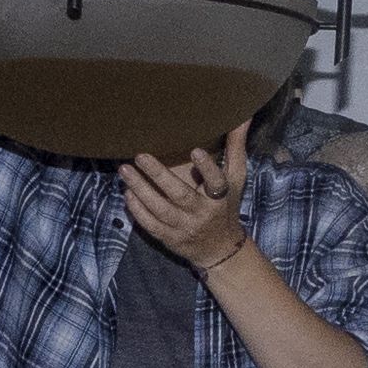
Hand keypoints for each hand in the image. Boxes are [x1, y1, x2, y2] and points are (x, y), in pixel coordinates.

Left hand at [116, 141, 258, 272]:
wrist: (220, 250)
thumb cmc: (226, 206)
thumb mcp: (235, 179)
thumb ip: (235, 147)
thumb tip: (243, 117)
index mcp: (220, 197)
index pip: (216, 182)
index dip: (207, 168)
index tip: (195, 151)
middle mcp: (202, 214)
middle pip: (180, 195)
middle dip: (158, 176)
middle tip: (140, 155)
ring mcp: (184, 228)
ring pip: (160, 210)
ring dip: (140, 190)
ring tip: (125, 170)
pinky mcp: (170, 238)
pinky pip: (151, 225)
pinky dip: (138, 210)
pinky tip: (127, 193)